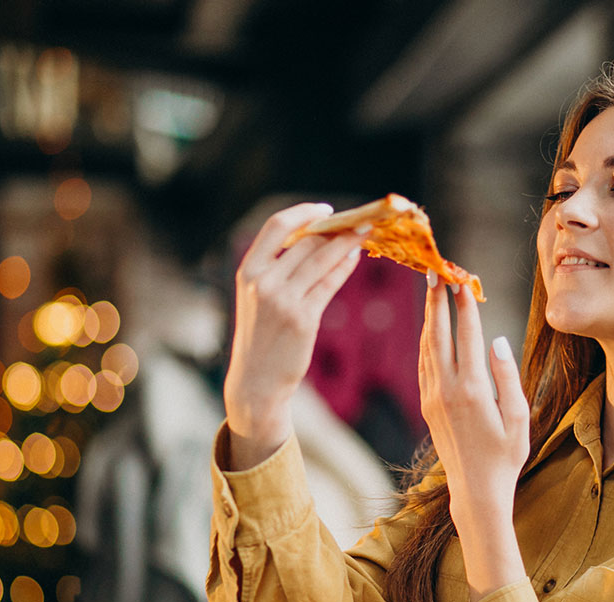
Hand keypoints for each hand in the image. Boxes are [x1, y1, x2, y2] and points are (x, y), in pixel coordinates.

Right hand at [224, 203, 366, 468]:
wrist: (256, 380)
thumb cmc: (260, 337)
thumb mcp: (257, 297)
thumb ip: (278, 269)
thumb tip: (317, 239)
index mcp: (248, 270)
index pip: (276, 226)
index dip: (303, 213)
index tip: (326, 209)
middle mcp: (263, 282)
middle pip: (307, 241)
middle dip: (336, 227)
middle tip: (359, 219)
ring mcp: (282, 300)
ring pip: (322, 259)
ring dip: (347, 242)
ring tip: (365, 232)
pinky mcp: (302, 318)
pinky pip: (329, 283)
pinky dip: (344, 267)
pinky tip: (355, 258)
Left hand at [419, 271, 530, 597]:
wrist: (475, 490)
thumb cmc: (506, 456)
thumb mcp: (519, 417)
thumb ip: (508, 376)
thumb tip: (497, 340)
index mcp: (474, 390)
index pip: (468, 335)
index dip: (465, 305)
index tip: (463, 279)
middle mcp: (448, 390)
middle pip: (439, 334)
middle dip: (438, 301)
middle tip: (437, 272)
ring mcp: (433, 397)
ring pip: (427, 347)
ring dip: (429, 317)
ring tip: (431, 291)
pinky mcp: (427, 405)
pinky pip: (423, 364)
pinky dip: (426, 341)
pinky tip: (429, 329)